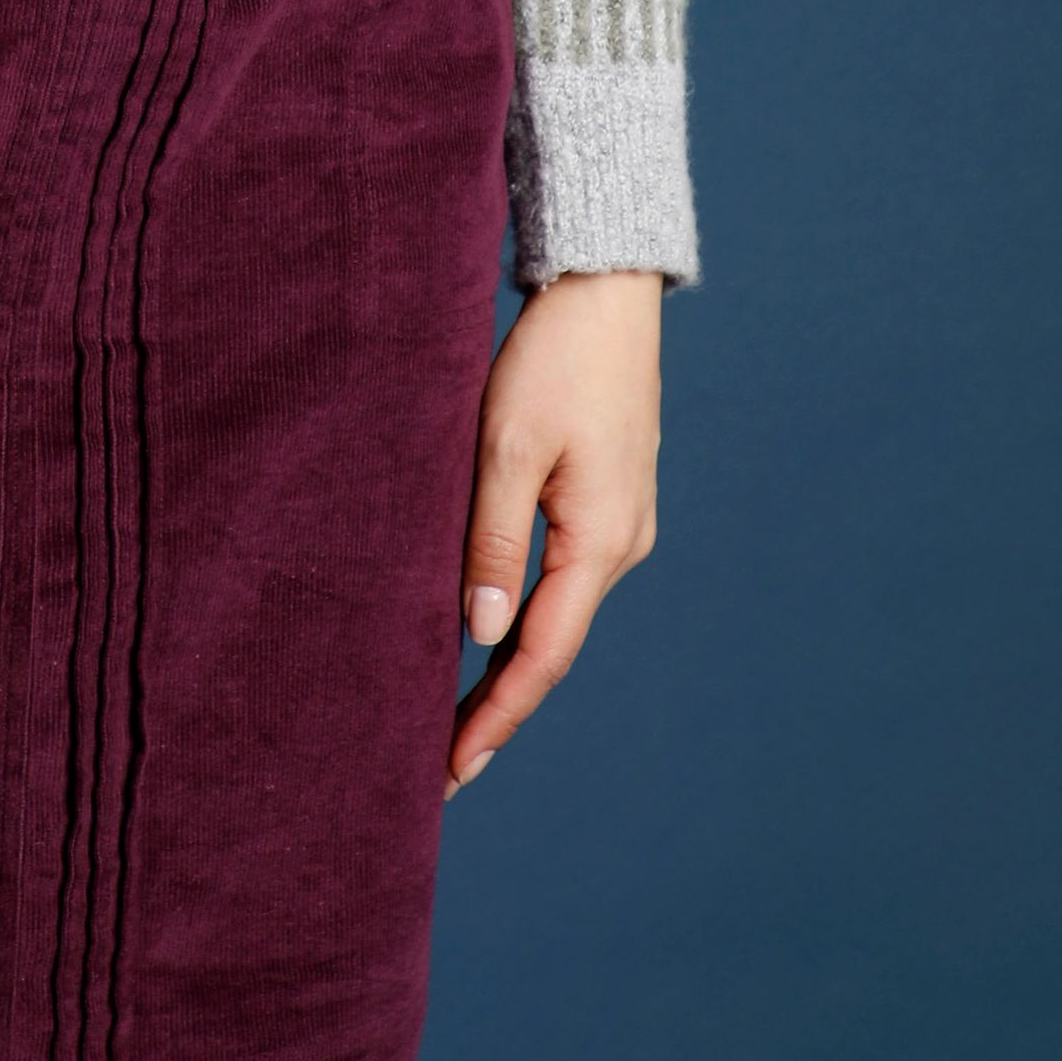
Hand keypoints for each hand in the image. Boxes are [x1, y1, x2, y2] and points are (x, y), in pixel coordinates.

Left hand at [448, 269, 662, 794]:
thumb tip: (481, 631)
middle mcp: (621, 543)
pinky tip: (487, 626)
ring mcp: (621, 521)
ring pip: (558, 611)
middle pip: (551, 644)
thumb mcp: (506, 445)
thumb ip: (493, 538)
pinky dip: (524, 612)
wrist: (606, 290)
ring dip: (509, 659)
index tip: (452, 770)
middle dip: (498, 702)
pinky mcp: (608, 497)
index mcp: (600, 540)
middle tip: (440, 761)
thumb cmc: (551, 357)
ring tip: (450, 708)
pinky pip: (563, 574)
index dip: (495, 715)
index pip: (541, 655)